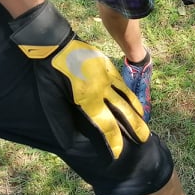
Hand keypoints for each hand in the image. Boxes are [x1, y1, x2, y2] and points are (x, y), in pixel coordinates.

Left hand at [9, 1, 149, 157]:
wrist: (53, 41)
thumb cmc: (48, 73)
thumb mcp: (50, 100)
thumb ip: (63, 119)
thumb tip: (72, 138)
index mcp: (88, 98)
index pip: (106, 125)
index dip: (114, 141)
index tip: (119, 152)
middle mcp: (102, 88)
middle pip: (124, 111)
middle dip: (135, 127)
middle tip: (145, 139)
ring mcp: (106, 74)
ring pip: (126, 95)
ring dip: (135, 109)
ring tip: (143, 120)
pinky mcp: (106, 64)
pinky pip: (121, 82)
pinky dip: (128, 93)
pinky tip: (130, 99)